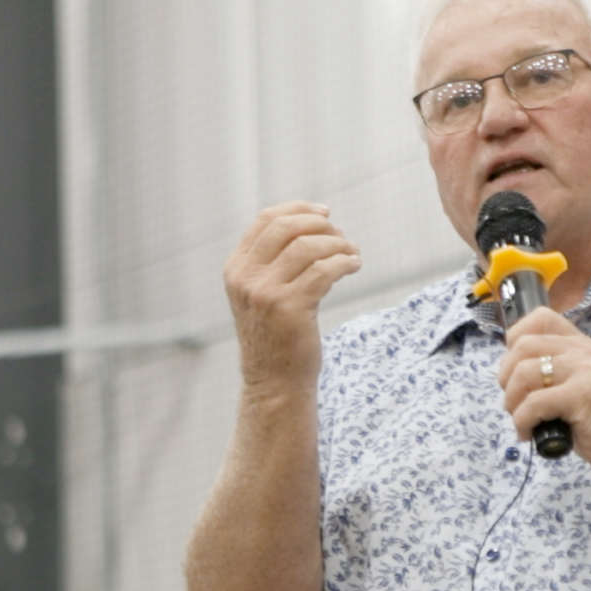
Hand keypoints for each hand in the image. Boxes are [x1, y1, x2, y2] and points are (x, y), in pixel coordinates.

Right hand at [224, 202, 361, 400]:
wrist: (274, 381)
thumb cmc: (276, 335)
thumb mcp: (261, 293)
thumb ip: (272, 261)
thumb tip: (314, 223)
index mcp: (236, 268)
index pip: (266, 219)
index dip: (298, 209)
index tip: (324, 214)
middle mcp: (246, 277)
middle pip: (287, 227)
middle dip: (320, 225)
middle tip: (341, 235)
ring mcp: (266, 293)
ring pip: (309, 247)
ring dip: (338, 244)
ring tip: (352, 253)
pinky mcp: (291, 308)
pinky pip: (325, 270)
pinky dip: (345, 262)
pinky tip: (354, 265)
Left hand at [497, 309, 590, 488]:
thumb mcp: (580, 385)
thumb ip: (554, 371)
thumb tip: (511, 374)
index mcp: (581, 344)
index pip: (539, 318)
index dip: (514, 341)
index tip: (515, 370)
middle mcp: (583, 351)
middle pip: (522, 346)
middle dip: (506, 378)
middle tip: (514, 402)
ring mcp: (584, 370)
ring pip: (523, 373)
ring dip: (512, 403)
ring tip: (522, 421)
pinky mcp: (582, 395)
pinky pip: (533, 404)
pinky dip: (522, 422)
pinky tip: (528, 434)